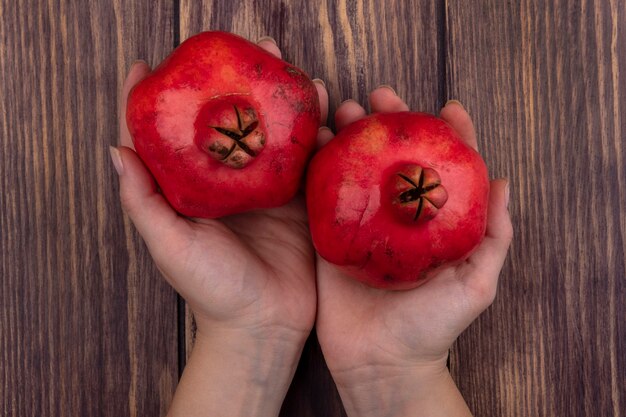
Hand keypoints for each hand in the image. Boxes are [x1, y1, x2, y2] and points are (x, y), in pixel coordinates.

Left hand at [112, 38, 328, 416]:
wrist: (264, 325)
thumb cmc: (211, 290)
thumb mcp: (169, 246)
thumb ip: (142, 201)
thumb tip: (114, 148)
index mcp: (194, 190)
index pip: (170, 137)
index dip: (157, 99)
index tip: (152, 63)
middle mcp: (230, 184)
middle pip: (230, 122)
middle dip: (239, 83)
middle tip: (251, 51)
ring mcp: (268, 190)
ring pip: (275, 133)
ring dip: (286, 101)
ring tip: (295, 74)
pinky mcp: (300, 202)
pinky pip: (310, 160)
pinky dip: (318, 133)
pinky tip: (326, 110)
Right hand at [314, 89, 512, 416]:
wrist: (383, 364)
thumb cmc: (434, 328)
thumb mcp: (477, 285)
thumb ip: (494, 238)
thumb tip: (505, 183)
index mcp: (434, 225)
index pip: (445, 169)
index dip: (449, 136)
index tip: (448, 109)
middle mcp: (398, 219)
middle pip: (394, 159)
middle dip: (390, 123)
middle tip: (381, 97)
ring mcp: (363, 226)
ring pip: (357, 168)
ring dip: (350, 136)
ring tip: (344, 109)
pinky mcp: (331, 238)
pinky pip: (323, 197)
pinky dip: (319, 167)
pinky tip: (317, 143)